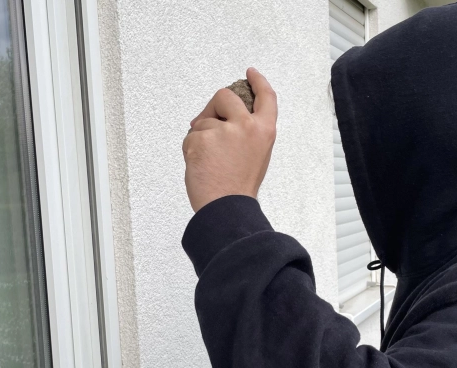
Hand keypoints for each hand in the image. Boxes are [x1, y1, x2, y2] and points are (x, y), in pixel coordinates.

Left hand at [182, 67, 277, 212]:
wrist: (226, 206)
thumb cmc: (240, 186)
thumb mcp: (257, 154)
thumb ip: (248, 131)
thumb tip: (223, 118)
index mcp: (264, 130)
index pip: (266, 97)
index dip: (258, 82)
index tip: (250, 73)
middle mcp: (246, 125)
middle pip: (224, 96)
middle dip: (213, 108)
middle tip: (209, 125)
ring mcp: (223, 131)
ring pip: (203, 121)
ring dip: (201, 137)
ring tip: (210, 161)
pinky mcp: (201, 138)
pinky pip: (190, 136)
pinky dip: (191, 149)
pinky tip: (200, 165)